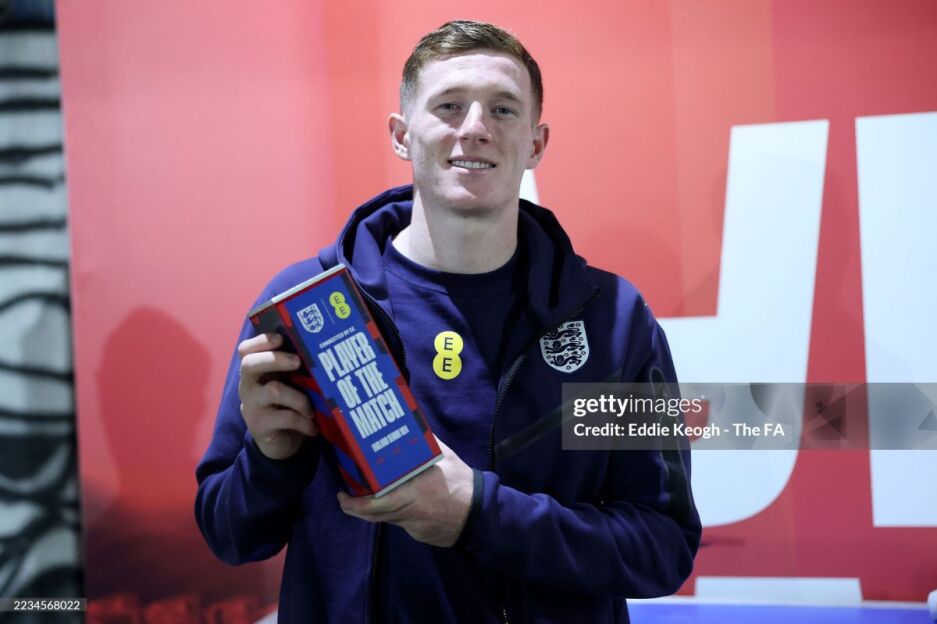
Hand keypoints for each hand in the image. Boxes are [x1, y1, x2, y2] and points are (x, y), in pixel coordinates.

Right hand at [238, 332, 316, 459]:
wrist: (280, 443)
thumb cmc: (287, 406)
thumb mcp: (289, 385)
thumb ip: (293, 369)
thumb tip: (316, 349)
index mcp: (255, 372)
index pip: (246, 350)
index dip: (260, 341)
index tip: (280, 338)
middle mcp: (248, 386)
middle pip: (251, 364)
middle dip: (276, 359)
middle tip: (297, 362)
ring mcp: (251, 406)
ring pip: (274, 390)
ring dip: (299, 398)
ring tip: (311, 410)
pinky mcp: (258, 425)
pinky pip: (285, 418)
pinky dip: (303, 422)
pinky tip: (312, 428)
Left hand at [337, 437, 473, 546]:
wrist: (481, 514)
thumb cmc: (462, 483)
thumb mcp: (445, 457)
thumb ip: (426, 443)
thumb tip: (412, 424)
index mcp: (414, 491)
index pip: (377, 504)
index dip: (356, 504)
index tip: (344, 495)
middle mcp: (410, 511)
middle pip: (374, 516)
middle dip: (355, 508)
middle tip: (345, 497)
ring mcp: (414, 526)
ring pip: (387, 519)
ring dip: (374, 510)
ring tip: (365, 496)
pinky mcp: (419, 535)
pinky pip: (401, 524)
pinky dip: (395, 514)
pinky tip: (395, 503)